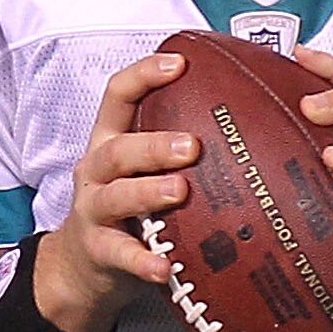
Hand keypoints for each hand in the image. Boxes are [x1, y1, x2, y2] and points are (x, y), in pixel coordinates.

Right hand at [32, 52, 194, 331]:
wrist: (82, 266)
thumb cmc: (128, 209)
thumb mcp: (140, 170)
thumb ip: (176, 148)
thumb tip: (249, 121)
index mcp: (110, 140)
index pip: (118, 94)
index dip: (144, 75)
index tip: (181, 63)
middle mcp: (97, 169)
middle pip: (118, 148)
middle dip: (154, 144)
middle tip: (193, 145)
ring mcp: (93, 210)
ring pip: (116, 195)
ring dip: (148, 191)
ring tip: (180, 191)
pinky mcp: (98, 250)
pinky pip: (120, 254)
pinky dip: (142, 261)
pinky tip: (165, 267)